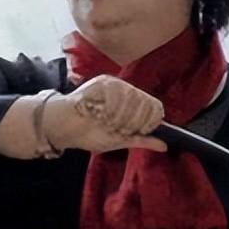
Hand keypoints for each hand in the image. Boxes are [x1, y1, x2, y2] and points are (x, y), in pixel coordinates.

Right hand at [44, 76, 166, 153]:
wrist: (64, 128)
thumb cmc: (90, 133)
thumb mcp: (120, 139)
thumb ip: (142, 140)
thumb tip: (164, 146)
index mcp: (133, 103)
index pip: (155, 106)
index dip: (149, 121)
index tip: (137, 131)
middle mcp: (126, 91)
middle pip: (146, 103)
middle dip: (132, 123)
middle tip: (116, 128)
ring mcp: (115, 85)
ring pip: (133, 100)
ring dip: (119, 119)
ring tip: (105, 122)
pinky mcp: (103, 82)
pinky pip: (117, 96)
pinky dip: (110, 111)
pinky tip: (99, 115)